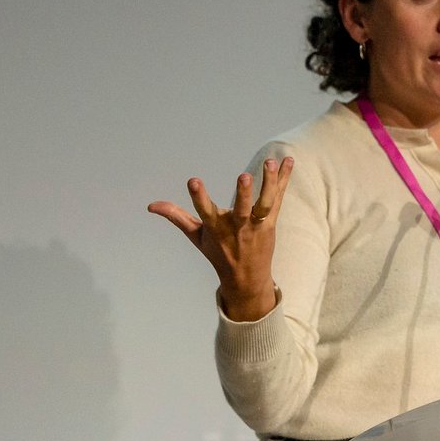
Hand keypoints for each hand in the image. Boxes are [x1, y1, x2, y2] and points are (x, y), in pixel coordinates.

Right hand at [148, 156, 293, 320]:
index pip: (205, 211)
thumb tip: (150, 205)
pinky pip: (278, 199)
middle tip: (243, 176)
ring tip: (270, 162)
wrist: (246, 279)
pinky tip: (288, 161)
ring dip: (269, 183)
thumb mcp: (196, 236)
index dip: (199, 197)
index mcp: (216, 229)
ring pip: (264, 204)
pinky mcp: (271, 223)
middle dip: (243, 194)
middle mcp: (237, 227)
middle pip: (241, 210)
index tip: (192, 181)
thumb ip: (176, 216)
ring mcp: (256, 226)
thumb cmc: (218, 253)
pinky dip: (283, 180)